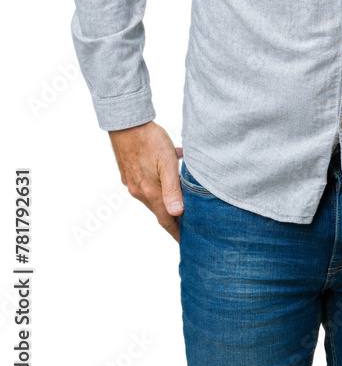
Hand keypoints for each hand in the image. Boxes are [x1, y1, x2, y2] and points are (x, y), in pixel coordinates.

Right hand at [108, 121, 183, 242]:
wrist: (126, 123)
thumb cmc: (150, 140)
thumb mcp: (168, 162)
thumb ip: (172, 188)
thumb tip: (177, 213)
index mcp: (150, 192)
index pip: (165, 220)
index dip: (176, 232)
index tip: (186, 241)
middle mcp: (139, 191)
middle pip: (159, 210)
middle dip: (173, 218)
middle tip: (189, 222)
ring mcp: (133, 182)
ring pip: (153, 196)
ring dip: (167, 199)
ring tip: (182, 198)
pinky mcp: (130, 173)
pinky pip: (147, 184)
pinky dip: (159, 185)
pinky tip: (169, 172)